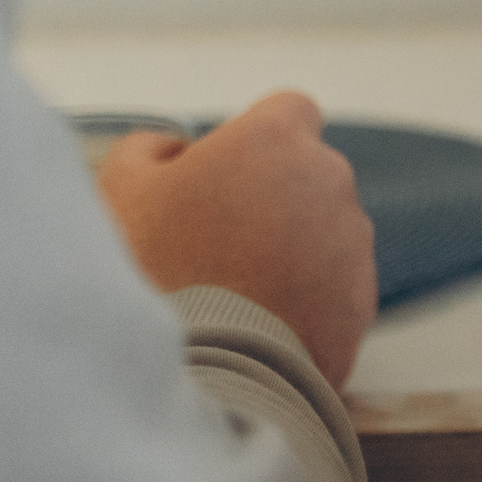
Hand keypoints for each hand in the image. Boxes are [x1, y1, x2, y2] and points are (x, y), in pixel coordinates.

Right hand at [96, 91, 376, 389]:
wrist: (204, 370)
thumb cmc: (155, 269)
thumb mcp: (119, 188)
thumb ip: (148, 148)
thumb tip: (173, 149)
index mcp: (276, 139)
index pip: (289, 111)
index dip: (256, 138)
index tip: (225, 171)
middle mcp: (329, 178)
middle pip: (307, 173)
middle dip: (272, 194)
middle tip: (213, 239)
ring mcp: (353, 239)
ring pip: (324, 229)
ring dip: (291, 246)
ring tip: (230, 289)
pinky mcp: (362, 296)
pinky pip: (334, 283)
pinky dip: (306, 295)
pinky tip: (256, 321)